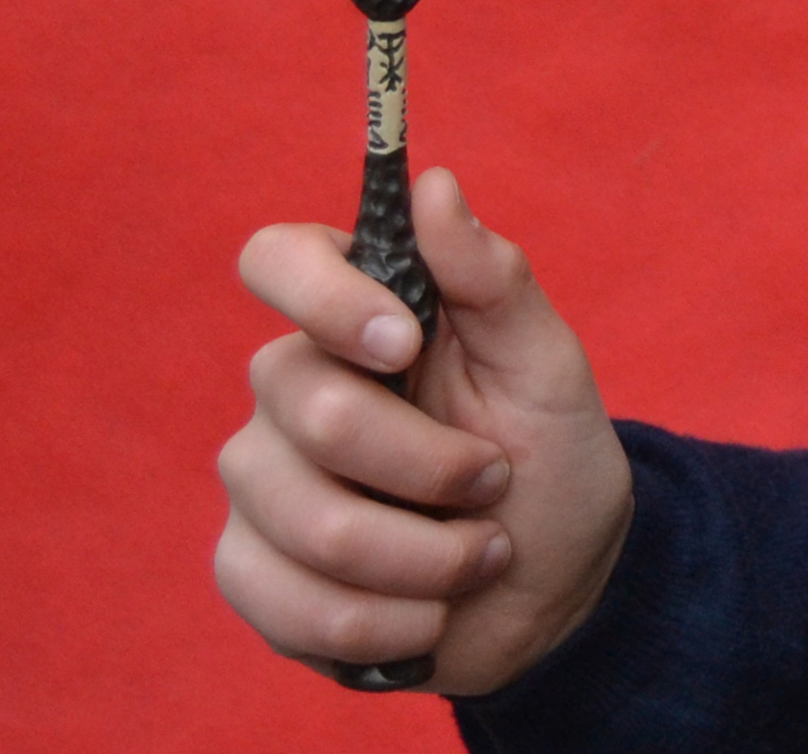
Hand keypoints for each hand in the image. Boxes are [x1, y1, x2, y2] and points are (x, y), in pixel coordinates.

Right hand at [215, 168, 634, 695]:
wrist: (554, 587)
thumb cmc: (548, 455)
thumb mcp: (545, 363)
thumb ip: (492, 277)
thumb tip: (434, 185)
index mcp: (356, 313)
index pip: (276, 259)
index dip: (326, 297)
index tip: (407, 343)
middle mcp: (290, 386)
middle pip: (311, 410)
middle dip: (432, 466)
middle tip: (491, 481)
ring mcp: (261, 482)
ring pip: (311, 523)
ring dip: (426, 558)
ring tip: (477, 555)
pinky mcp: (253, 574)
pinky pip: (295, 606)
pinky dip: (390, 622)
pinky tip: (429, 612)